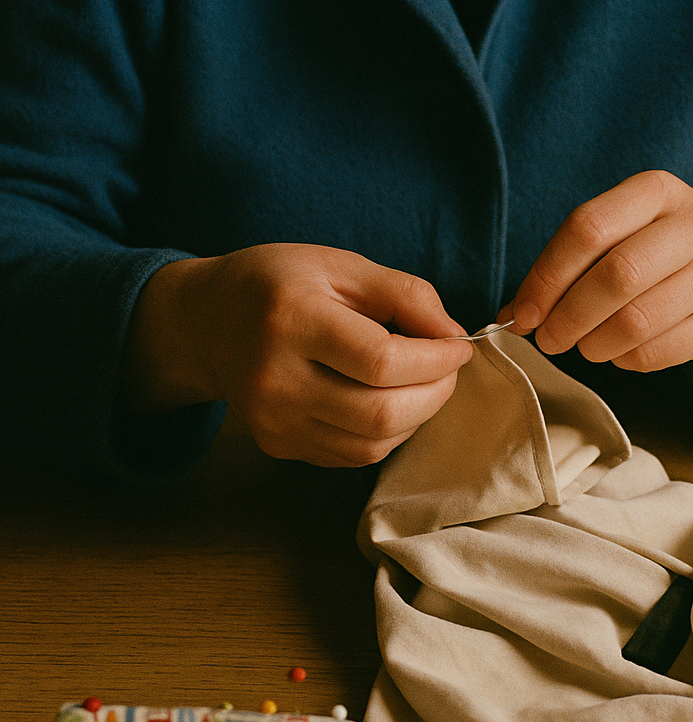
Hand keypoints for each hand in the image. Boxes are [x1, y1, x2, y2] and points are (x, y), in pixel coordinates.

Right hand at [121, 243, 473, 465]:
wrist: (206, 322)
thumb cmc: (279, 285)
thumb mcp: (340, 266)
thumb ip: (405, 294)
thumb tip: (453, 336)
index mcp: (290, 319)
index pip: (381, 360)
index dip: (436, 359)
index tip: (458, 346)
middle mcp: (276, 379)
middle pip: (381, 413)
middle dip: (435, 394)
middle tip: (448, 370)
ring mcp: (274, 420)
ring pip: (372, 444)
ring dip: (416, 418)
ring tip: (423, 385)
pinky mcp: (278, 444)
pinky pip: (353, 455)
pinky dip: (388, 434)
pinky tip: (391, 403)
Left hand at [499, 170, 692, 372]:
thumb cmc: (652, 258)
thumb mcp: (614, 240)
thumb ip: (564, 270)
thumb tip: (513, 315)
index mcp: (658, 192)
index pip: (589, 227)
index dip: (547, 276)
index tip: (524, 313)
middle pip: (618, 274)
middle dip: (569, 315)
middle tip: (548, 339)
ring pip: (638, 320)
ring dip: (594, 343)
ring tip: (583, 346)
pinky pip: (656, 352)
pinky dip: (624, 360)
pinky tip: (617, 353)